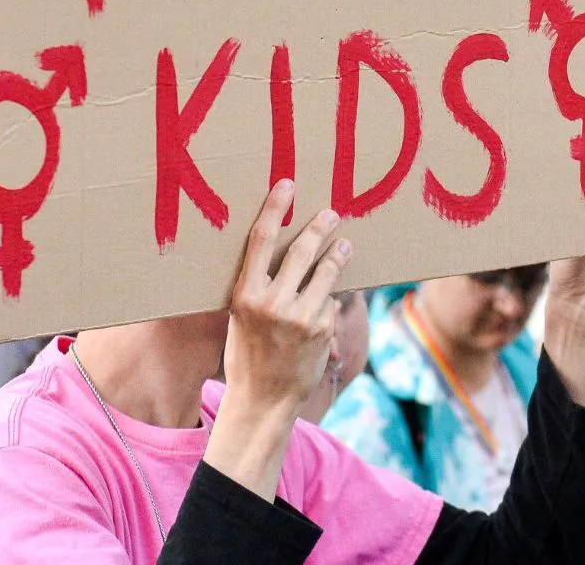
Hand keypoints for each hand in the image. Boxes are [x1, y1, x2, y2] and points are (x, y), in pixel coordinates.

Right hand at [223, 182, 351, 416]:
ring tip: (344, 244)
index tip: (287, 185)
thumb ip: (258, 287)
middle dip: (319, 226)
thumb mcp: (241, 317)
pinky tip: (331, 299)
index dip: (275, 208)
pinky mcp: (322, 329)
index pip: (261, 241)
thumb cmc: (247, 354)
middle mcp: (272, 303)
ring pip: (326, 272)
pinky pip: (331, 300)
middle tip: (331, 213)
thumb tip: (279, 252)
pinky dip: (331, 297)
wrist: (263, 400)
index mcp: (245, 295)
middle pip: (301, 250)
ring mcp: (300, 316)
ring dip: (337, 254)